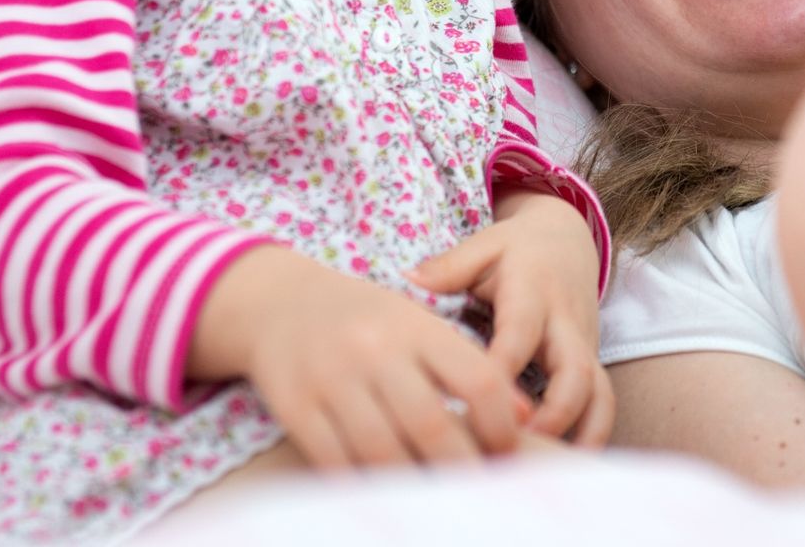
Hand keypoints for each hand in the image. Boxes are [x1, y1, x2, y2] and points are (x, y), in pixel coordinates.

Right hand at [186, 244, 526, 468]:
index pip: (478, 380)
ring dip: (413, 486)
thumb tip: (524, 415)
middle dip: (462, 470)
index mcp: (417, 326)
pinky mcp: (295, 407)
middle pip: (433, 426)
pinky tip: (383, 495)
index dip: (501, 427)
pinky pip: (335, 462)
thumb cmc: (367, 321)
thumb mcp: (420, 326)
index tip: (507, 454)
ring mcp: (332, 378)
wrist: (280, 302)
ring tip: (435, 503)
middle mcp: (376, 349)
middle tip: (478, 493)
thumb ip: (468, 365)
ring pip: (383, 452)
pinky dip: (363, 486)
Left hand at [410, 190, 614, 445]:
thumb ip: (449, 266)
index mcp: (533, 293)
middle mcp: (566, 324)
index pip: (519, 335)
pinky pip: (601, 405)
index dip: (500, 369)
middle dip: (552, 413)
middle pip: (573, 371)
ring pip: (598, 394)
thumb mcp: (484, 246)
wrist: (567, 242)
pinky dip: (591, 437)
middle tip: (513, 446)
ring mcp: (584, 347)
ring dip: (579, 434)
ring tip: (544, 470)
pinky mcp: (592, 366)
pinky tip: (562, 468)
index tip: (473, 403)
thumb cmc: (515, 250)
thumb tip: (407, 278)